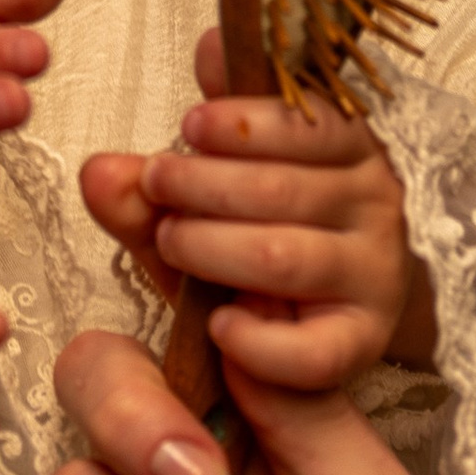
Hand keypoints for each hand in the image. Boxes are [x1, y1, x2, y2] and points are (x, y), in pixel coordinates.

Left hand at [79, 23, 435, 387]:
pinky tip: (218, 325)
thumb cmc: (261, 228)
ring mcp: (375, 275)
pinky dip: (260, 341)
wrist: (326, 303)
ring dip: (212, 248)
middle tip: (157, 184)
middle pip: (280, 189)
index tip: (189, 126)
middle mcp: (373, 206)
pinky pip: (315, 351)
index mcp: (349, 148)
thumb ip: (161, 178)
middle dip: (204, 185)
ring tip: (171, 240)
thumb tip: (101, 170)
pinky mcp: (363, 342)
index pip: (309, 124)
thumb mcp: (214, 194)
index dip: (243, 123)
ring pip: (284, 258)